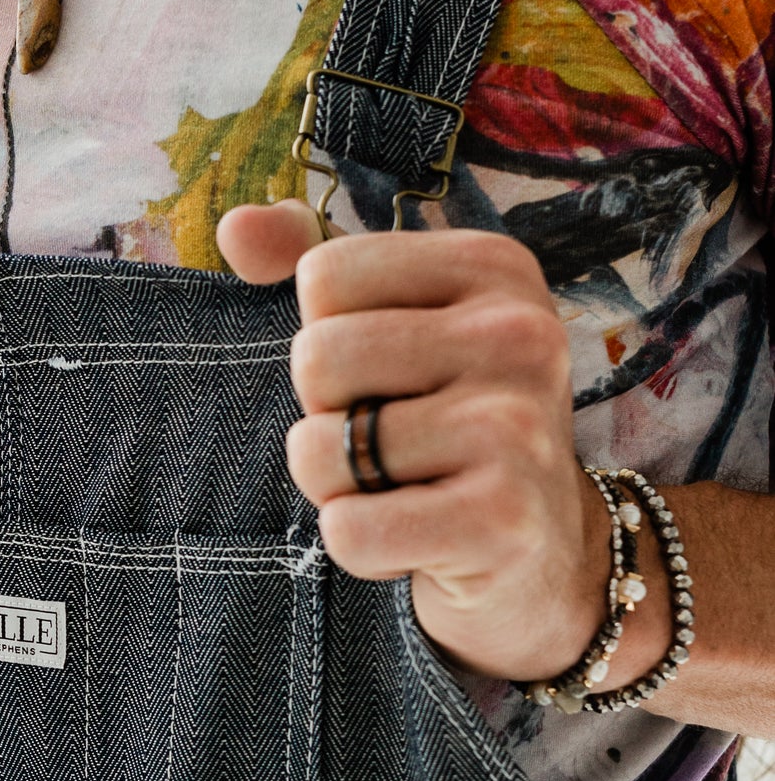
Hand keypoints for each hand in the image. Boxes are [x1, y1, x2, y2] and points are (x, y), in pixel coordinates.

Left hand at [216, 201, 668, 685]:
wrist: (544, 552)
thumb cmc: (447, 425)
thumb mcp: (398, 326)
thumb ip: (315, 264)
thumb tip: (236, 228)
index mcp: (493, 267)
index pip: (324, 278)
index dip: (330, 341)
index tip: (392, 376)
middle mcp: (519, 334)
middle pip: (316, 358)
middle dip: (327, 416)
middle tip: (391, 443)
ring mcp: (516, 427)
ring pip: (319, 450)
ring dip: (338, 488)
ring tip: (404, 490)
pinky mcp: (501, 520)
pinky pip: (349, 529)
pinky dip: (358, 547)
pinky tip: (414, 541)